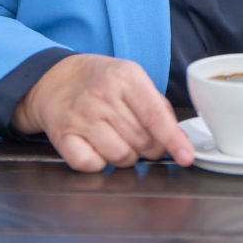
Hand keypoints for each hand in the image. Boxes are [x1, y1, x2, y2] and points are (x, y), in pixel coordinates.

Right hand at [11, 54, 194, 172]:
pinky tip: (99, 148)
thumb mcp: (132, 78)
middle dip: (150, 148)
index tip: (186, 156)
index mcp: (126, 77)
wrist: (56, 78)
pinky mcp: (62, 136)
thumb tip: (180, 139)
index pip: (154, 115)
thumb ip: (157, 106)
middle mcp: (102, 96)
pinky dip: (100, 163)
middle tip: (142, 138)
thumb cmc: (100, 80)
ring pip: (120, 156)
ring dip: (127, 157)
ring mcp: (81, 117)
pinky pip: (92, 165)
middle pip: (141, 140)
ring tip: (120, 140)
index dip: (173, 140)